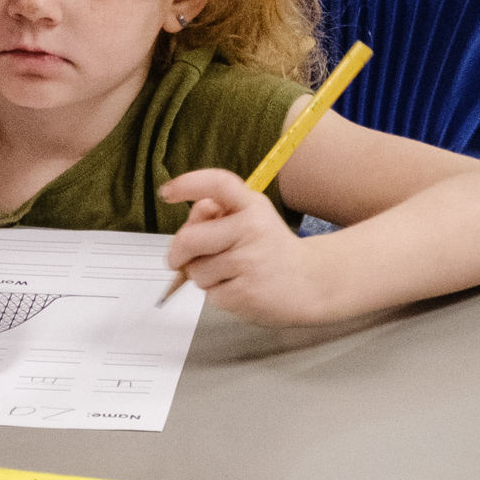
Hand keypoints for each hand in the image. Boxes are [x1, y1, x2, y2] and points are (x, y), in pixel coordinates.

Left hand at [159, 168, 327, 324]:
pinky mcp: (246, 292)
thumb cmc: (272, 250)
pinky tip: (240, 288)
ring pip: (196, 271)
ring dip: (203, 276)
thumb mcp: (253, 220)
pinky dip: (218, 295)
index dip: (188, 184)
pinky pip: (209, 295)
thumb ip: (219, 217)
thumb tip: (188, 225)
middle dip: (176, 253)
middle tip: (177, 260)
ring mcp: (249, 262)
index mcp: (253, 206)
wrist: (312, 283)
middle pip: (189, 238)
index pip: (218, 184)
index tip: (167, 192)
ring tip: (232, 274)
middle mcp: (252, 229)